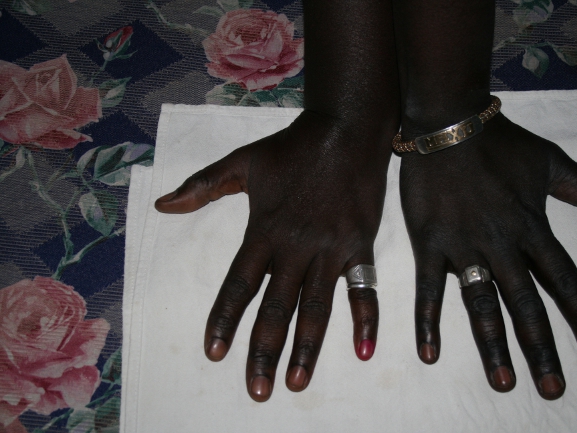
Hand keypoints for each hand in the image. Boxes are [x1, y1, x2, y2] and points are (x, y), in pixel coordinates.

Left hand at [155, 112, 388, 401]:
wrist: (347, 129)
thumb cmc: (293, 147)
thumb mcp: (242, 162)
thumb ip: (202, 186)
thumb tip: (162, 205)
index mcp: (264, 230)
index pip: (239, 285)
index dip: (224, 320)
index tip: (215, 353)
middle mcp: (295, 248)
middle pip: (275, 309)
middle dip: (263, 352)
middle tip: (256, 391)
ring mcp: (330, 250)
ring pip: (315, 309)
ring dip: (306, 349)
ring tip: (295, 382)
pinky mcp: (360, 246)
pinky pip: (364, 289)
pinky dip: (365, 320)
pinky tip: (363, 352)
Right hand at [399, 114, 576, 399]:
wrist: (449, 123)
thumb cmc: (501, 144)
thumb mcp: (551, 162)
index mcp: (533, 226)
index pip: (564, 280)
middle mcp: (503, 243)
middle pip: (527, 303)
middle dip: (543, 348)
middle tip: (554, 390)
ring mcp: (465, 245)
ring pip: (483, 303)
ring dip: (494, 344)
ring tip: (504, 381)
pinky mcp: (430, 242)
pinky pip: (431, 287)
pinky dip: (429, 321)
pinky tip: (430, 353)